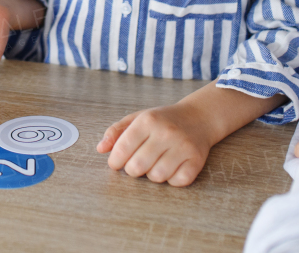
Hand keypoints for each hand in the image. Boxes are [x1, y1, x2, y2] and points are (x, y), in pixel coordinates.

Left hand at [98, 99, 218, 186]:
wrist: (198, 118)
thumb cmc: (162, 121)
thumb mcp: (137, 119)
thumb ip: (116, 132)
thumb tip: (100, 149)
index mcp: (148, 121)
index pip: (122, 148)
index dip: (115, 161)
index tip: (115, 164)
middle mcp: (166, 132)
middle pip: (137, 167)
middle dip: (132, 170)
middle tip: (136, 164)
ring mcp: (183, 147)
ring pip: (156, 176)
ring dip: (152, 175)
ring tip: (155, 163)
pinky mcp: (196, 160)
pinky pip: (176, 182)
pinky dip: (171, 179)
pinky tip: (171, 167)